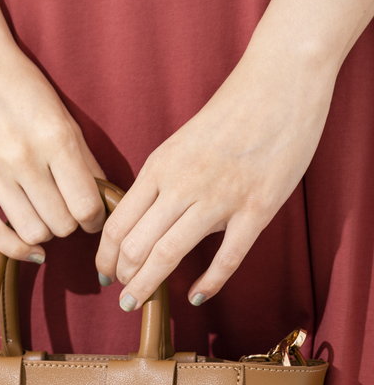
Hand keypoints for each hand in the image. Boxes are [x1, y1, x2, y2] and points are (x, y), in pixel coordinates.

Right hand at [0, 43, 107, 262]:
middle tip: (67, 212)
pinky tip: (31, 248)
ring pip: (33, 232)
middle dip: (70, 224)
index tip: (92, 217)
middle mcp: (23, 158)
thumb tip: (104, 202)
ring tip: (46, 217)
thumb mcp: (62, 115)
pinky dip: (17, 248)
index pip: (86, 205)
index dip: (95, 219)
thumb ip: (84, 159)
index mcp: (55, 138)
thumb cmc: (21, 87)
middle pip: (61, 223)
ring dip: (46, 232)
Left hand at [94, 47, 336, 309]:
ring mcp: (219, 198)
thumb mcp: (180, 143)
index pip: (117, 224)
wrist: (281, 82)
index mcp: (159, 167)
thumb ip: (161, 180)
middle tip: (122, 294)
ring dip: (147, 286)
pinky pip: (226, 258)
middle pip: (135, 246)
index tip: (105, 273)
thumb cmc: (231, 112)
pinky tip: (197, 297)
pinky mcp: (257, 208)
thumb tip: (142, 219)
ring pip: (168, 255)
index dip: (106, 257)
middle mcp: (182, 184)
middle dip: (123, 277)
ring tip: (138, 302)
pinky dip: (208, 283)